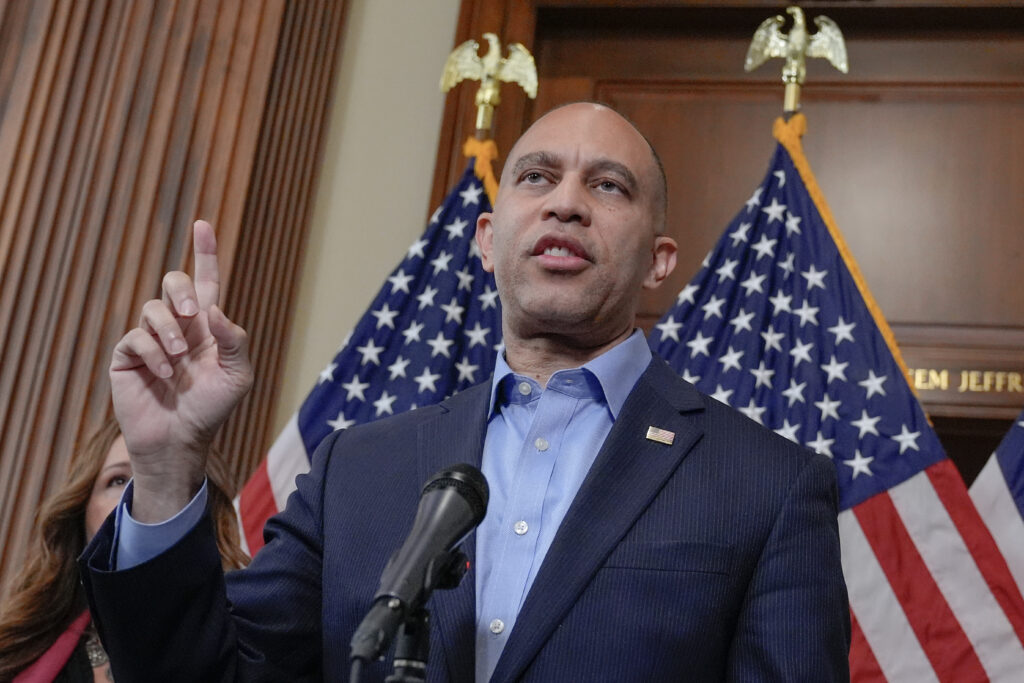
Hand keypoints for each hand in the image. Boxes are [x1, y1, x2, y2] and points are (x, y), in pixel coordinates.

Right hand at [110, 220, 252, 520]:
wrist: (181, 440)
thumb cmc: (212, 408)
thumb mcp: (238, 375)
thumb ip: (233, 339)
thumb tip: (213, 309)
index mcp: (207, 326)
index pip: (207, 281)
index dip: (205, 252)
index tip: (202, 223)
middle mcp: (178, 326)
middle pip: (174, 283)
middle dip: (183, 290)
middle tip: (194, 314)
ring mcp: (151, 339)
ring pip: (154, 308)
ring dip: (169, 331)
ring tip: (178, 360)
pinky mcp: (128, 355)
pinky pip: (135, 336)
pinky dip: (153, 352)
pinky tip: (164, 372)